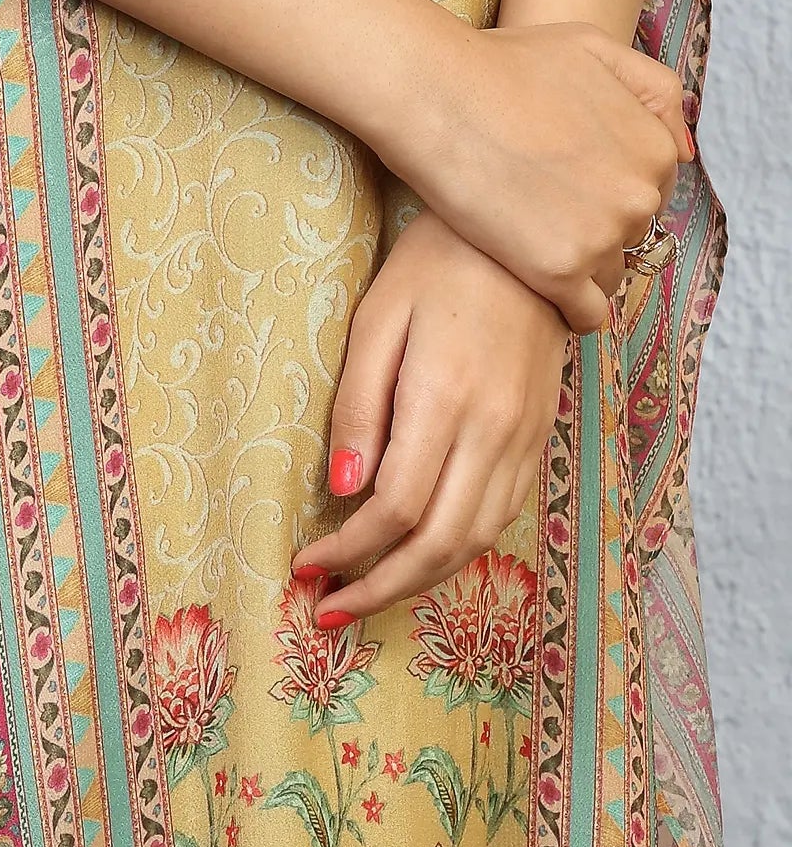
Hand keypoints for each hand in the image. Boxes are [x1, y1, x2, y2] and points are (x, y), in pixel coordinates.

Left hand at [289, 206, 571, 623]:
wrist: (533, 237)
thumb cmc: (439, 263)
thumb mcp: (379, 318)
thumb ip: (359, 407)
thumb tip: (340, 489)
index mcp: (446, 400)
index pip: (396, 509)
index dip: (349, 550)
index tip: (306, 565)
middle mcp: (495, 432)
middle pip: (441, 545)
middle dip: (381, 589)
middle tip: (331, 610)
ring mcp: (525, 439)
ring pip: (477, 541)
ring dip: (421, 581)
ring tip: (368, 595)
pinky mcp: (539, 438)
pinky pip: (501, 516)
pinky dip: (459, 550)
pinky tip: (422, 555)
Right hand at [381, 18, 690, 334]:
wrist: (435, 94)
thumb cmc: (502, 64)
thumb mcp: (594, 47)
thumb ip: (652, 91)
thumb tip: (684, 152)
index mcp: (655, 148)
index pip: (651, 192)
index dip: (606, 188)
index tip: (566, 183)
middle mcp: (639, 196)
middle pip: (630, 235)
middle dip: (592, 226)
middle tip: (538, 207)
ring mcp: (602, 236)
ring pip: (608, 276)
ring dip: (576, 266)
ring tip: (528, 241)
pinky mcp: (559, 272)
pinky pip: (586, 315)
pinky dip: (568, 309)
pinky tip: (536, 286)